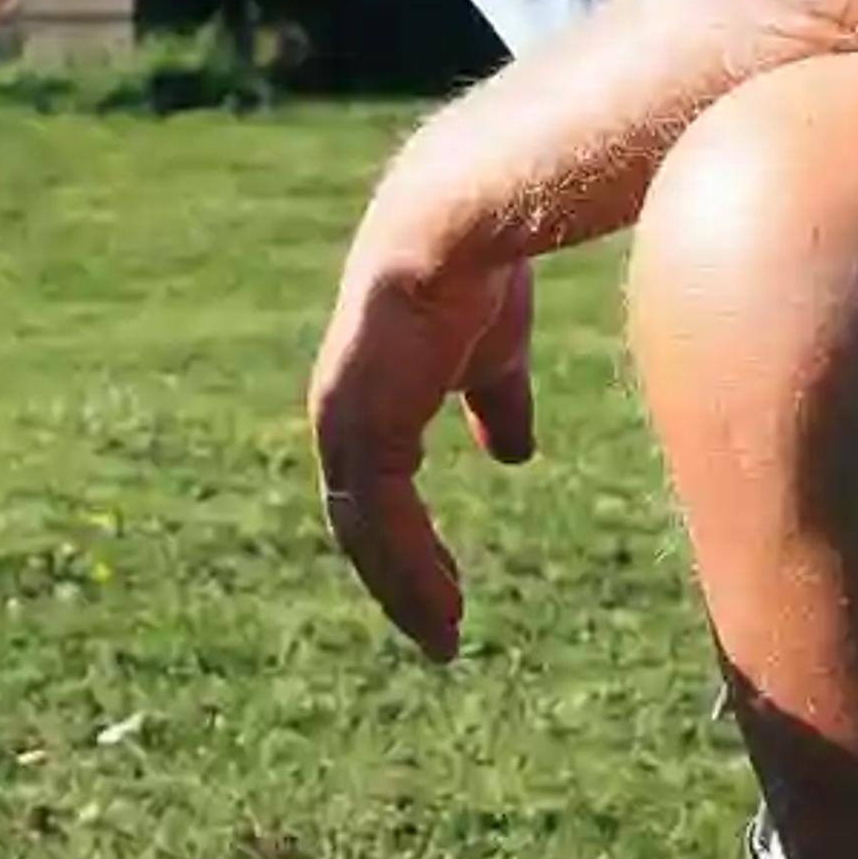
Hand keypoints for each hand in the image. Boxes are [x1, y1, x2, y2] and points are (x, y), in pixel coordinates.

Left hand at [307, 184, 535, 664]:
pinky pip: (380, 521)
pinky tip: (442, 605)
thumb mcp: (493, 355)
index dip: (408, 542)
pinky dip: (408, 569)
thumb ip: (495, 403)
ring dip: (404, 587)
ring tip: (443, 634)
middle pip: (362, 521)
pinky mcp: (361, 426)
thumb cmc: (480, 274)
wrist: (461, 224)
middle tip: (440, 631)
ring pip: (366, 532)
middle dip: (399, 579)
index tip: (448, 589)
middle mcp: (345, 415)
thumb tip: (512, 454)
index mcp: (371, 397)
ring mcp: (347, 421)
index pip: (377, 488)